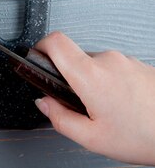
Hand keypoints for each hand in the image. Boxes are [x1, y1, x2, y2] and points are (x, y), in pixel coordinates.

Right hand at [34, 32, 154, 164]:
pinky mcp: (140, 66)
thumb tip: (44, 103)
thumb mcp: (92, 139)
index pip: (55, 41)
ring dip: (94, 84)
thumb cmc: (146, 136)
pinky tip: (124, 108)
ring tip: (108, 112)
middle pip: (74, 58)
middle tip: (80, 106)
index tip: (37, 59)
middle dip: (71, 80)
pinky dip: (112, 86)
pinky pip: (114, 70)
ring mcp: (126, 61)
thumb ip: (59, 118)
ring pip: (95, 66)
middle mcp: (108, 60)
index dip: (40, 47)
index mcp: (90, 75)